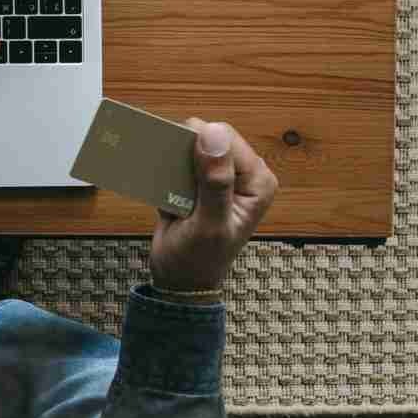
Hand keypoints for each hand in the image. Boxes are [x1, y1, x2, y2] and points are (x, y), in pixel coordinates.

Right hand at [148, 120, 278, 291]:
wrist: (180, 282)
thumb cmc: (200, 260)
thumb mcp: (210, 224)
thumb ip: (215, 182)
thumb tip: (213, 135)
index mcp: (257, 181)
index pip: (226, 140)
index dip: (198, 145)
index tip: (177, 166)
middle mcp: (242, 175)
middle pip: (208, 138)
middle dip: (184, 151)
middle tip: (170, 180)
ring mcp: (219, 177)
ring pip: (190, 146)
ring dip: (172, 158)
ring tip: (164, 184)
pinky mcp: (197, 182)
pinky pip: (178, 161)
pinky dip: (165, 168)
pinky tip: (159, 185)